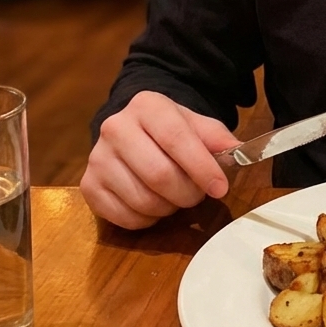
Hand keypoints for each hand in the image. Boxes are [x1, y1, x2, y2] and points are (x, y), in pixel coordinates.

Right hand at [80, 91, 239, 228]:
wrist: (134, 129)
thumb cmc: (170, 129)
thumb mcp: (196, 124)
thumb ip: (216, 137)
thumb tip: (237, 152)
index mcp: (147, 106)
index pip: (176, 139)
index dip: (201, 167)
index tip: (220, 188)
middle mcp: (116, 128)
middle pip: (159, 174)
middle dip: (187, 193)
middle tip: (198, 195)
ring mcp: (97, 158)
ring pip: (142, 200)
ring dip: (169, 208)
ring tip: (176, 197)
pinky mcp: (88, 186)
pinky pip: (124, 217)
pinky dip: (148, 220)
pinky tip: (155, 206)